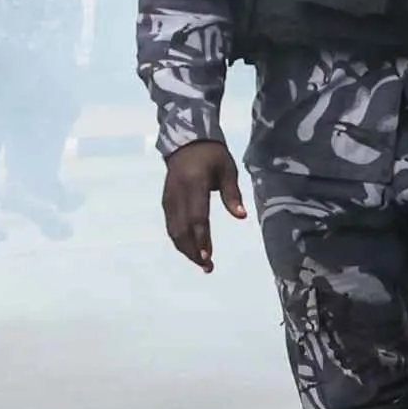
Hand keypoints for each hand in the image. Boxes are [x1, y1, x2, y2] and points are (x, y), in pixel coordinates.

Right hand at [161, 139, 244, 271]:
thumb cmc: (212, 156)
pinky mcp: (166, 201)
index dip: (201, 238)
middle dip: (193, 250)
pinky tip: (190, 249)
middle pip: (182, 229)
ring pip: (173, 230)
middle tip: (208, 267)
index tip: (207, 256)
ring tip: (201, 262)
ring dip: (186, 249)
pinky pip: (171, 225)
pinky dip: (179, 240)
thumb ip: (232, 194)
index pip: (197, 216)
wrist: (186, 142)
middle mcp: (178, 194)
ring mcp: (169, 198)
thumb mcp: (227, 170)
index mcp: (194, 184)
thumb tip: (241, 216)